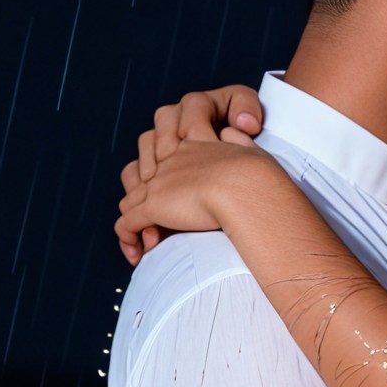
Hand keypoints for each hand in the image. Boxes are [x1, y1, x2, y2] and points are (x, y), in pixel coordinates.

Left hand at [118, 85, 266, 264]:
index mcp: (193, 146)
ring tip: (150, 240)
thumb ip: (238, 141)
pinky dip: (128, 240)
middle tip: (157, 220)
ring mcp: (159, 182)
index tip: (174, 196)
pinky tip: (139, 254)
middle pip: (137, 172)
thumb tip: (233, 131)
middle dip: (142, 196)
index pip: (161, 149)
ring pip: (130, 200)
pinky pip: (126, 224)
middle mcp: (171, 161)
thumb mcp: (251, 150)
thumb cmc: (259, 175)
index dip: (160, 171)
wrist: (247, 184)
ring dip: (136, 222)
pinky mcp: (153, 205)